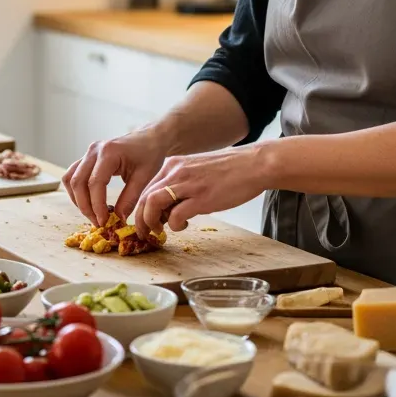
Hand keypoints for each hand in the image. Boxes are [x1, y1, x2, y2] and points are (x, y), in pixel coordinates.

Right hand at [62, 128, 167, 227]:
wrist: (149, 138)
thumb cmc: (149, 155)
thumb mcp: (144, 177)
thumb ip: (130, 198)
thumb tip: (117, 219)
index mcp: (109, 152)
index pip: (95, 183)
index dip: (96, 205)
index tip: (104, 222)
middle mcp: (94, 151)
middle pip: (78, 182)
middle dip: (85, 206)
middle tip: (98, 223)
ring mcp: (88, 153)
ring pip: (71, 179)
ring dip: (78, 200)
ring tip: (93, 214)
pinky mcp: (87, 158)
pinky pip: (73, 175)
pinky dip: (77, 192)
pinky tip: (89, 203)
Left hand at [135, 143, 271, 234]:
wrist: (254, 165)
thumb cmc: (229, 171)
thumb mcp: (197, 170)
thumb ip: (181, 184)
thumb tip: (170, 207)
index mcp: (173, 164)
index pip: (147, 188)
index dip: (142, 208)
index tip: (145, 221)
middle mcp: (176, 171)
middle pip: (145, 197)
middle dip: (141, 219)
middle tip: (146, 232)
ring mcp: (188, 184)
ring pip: (152, 204)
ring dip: (151, 222)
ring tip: (159, 231)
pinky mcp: (201, 197)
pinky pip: (175, 215)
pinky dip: (174, 225)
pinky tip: (183, 226)